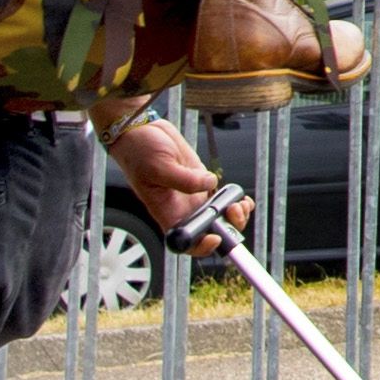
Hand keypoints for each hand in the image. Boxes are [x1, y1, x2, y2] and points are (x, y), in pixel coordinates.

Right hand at [99, 117, 244, 251]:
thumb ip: (185, 180)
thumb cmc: (138, 152)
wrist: (140, 132)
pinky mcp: (201, 181)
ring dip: (235, 215)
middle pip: (209, 231)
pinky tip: (241, 197)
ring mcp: (193, 196)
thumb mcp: (159, 166)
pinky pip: (222, 198)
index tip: (215, 236)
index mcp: (167, 212)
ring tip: (241, 204)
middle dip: (228, 227)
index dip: (202, 246)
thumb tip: (209, 183)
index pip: (185, 242)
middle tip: (234, 211)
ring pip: (220, 217)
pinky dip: (234, 200)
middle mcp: (182, 208)